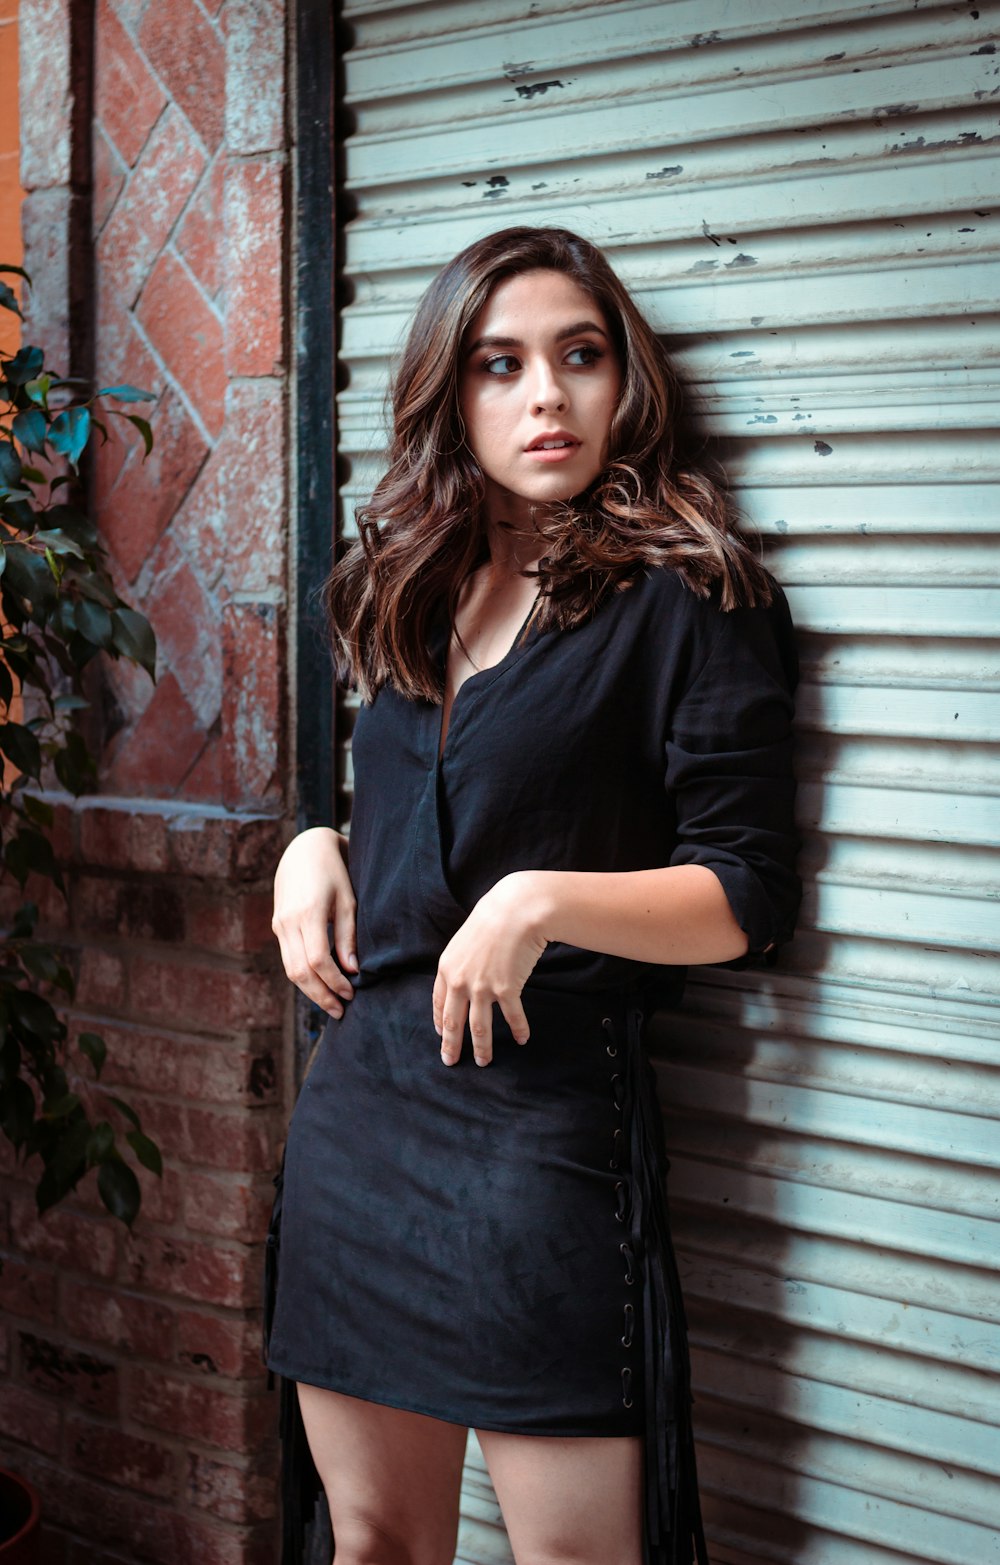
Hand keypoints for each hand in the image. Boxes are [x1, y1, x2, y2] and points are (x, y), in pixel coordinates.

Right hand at [271, 827, 357, 1016]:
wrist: (304, 850)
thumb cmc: (333, 872)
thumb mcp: (348, 900)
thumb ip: (348, 936)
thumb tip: (352, 970)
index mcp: (307, 913)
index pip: (317, 960)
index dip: (334, 982)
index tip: (352, 993)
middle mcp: (288, 922)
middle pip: (299, 972)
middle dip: (321, 996)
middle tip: (341, 1011)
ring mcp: (279, 925)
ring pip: (290, 970)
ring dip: (310, 991)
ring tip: (332, 1004)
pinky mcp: (277, 926)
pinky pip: (288, 959)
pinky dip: (303, 977)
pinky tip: (320, 985)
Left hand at [433, 872, 546, 1066]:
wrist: (516, 910)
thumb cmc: (493, 919)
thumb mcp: (465, 940)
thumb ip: (462, 962)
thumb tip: (465, 977)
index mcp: (447, 968)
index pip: (439, 1003)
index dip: (440, 1022)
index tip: (442, 1036)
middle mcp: (460, 981)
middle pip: (453, 1021)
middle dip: (452, 1045)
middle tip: (450, 1061)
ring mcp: (482, 988)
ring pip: (479, 1027)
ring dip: (482, 1048)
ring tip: (484, 1061)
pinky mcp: (506, 989)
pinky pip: (512, 1017)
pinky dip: (519, 1029)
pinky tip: (522, 1039)